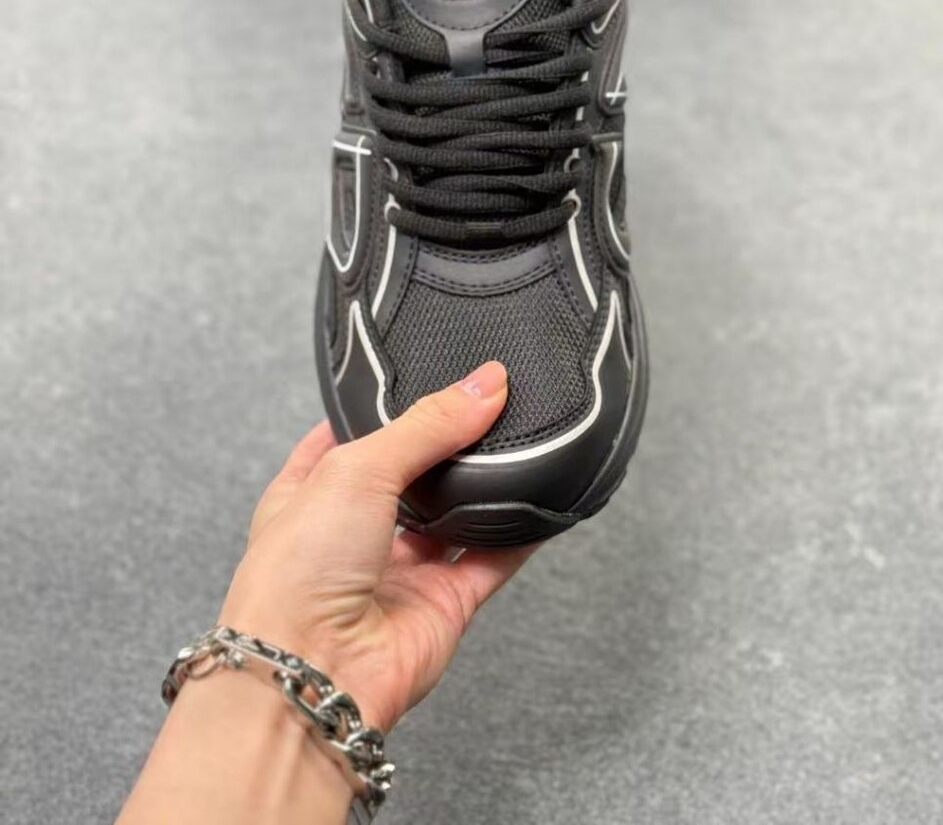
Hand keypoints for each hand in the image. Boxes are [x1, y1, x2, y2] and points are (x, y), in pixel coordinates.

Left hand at [219, 360, 534, 731]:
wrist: (312, 674)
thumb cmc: (296, 572)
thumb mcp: (355, 467)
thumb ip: (426, 424)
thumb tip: (484, 384)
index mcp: (312, 489)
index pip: (354, 433)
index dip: (390, 404)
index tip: (432, 370)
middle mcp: (356, 529)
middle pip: (414, 471)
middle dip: (447, 443)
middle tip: (490, 400)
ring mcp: (401, 568)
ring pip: (456, 513)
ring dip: (485, 482)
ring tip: (520, 434)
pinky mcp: (444, 603)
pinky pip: (492, 557)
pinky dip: (520, 531)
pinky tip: (543, 497)